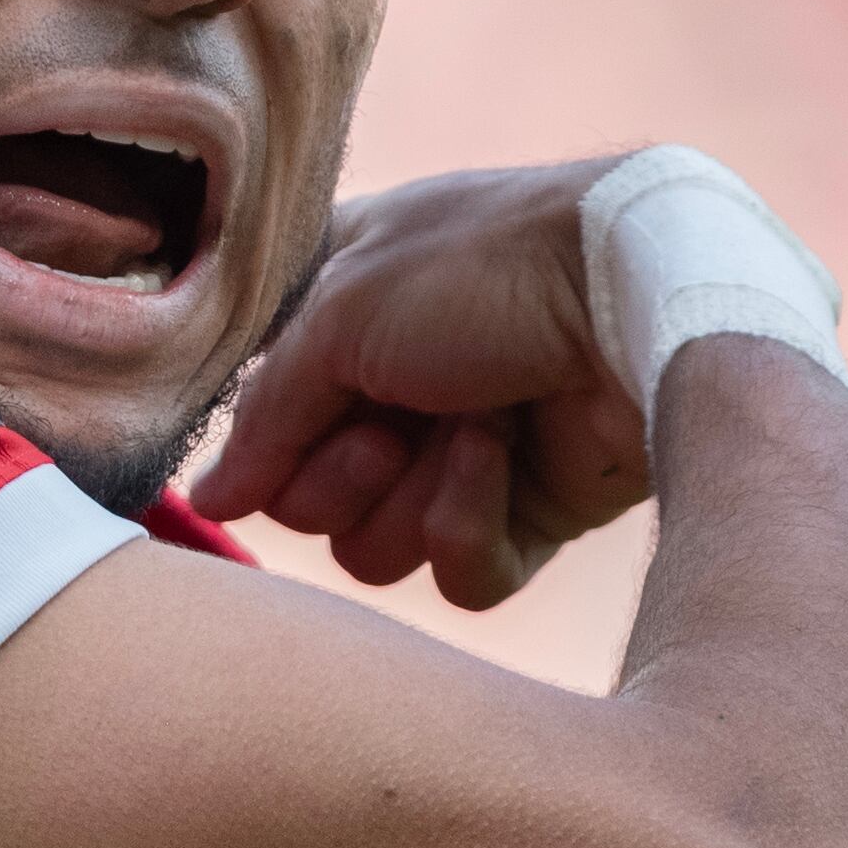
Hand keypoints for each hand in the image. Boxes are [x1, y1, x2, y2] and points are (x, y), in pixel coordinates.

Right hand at [188, 160, 651, 608]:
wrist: (636, 298)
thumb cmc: (485, 271)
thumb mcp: (340, 315)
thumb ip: (263, 417)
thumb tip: (212, 500)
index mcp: (343, 317)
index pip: (258, 415)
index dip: (265, 434)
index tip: (288, 417)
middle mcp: (396, 390)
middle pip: (307, 500)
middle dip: (339, 477)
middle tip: (386, 431)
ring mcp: (460, 455)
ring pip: (376, 550)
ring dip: (410, 498)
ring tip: (467, 432)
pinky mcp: (529, 515)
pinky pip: (459, 576)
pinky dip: (472, 524)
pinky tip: (504, 460)